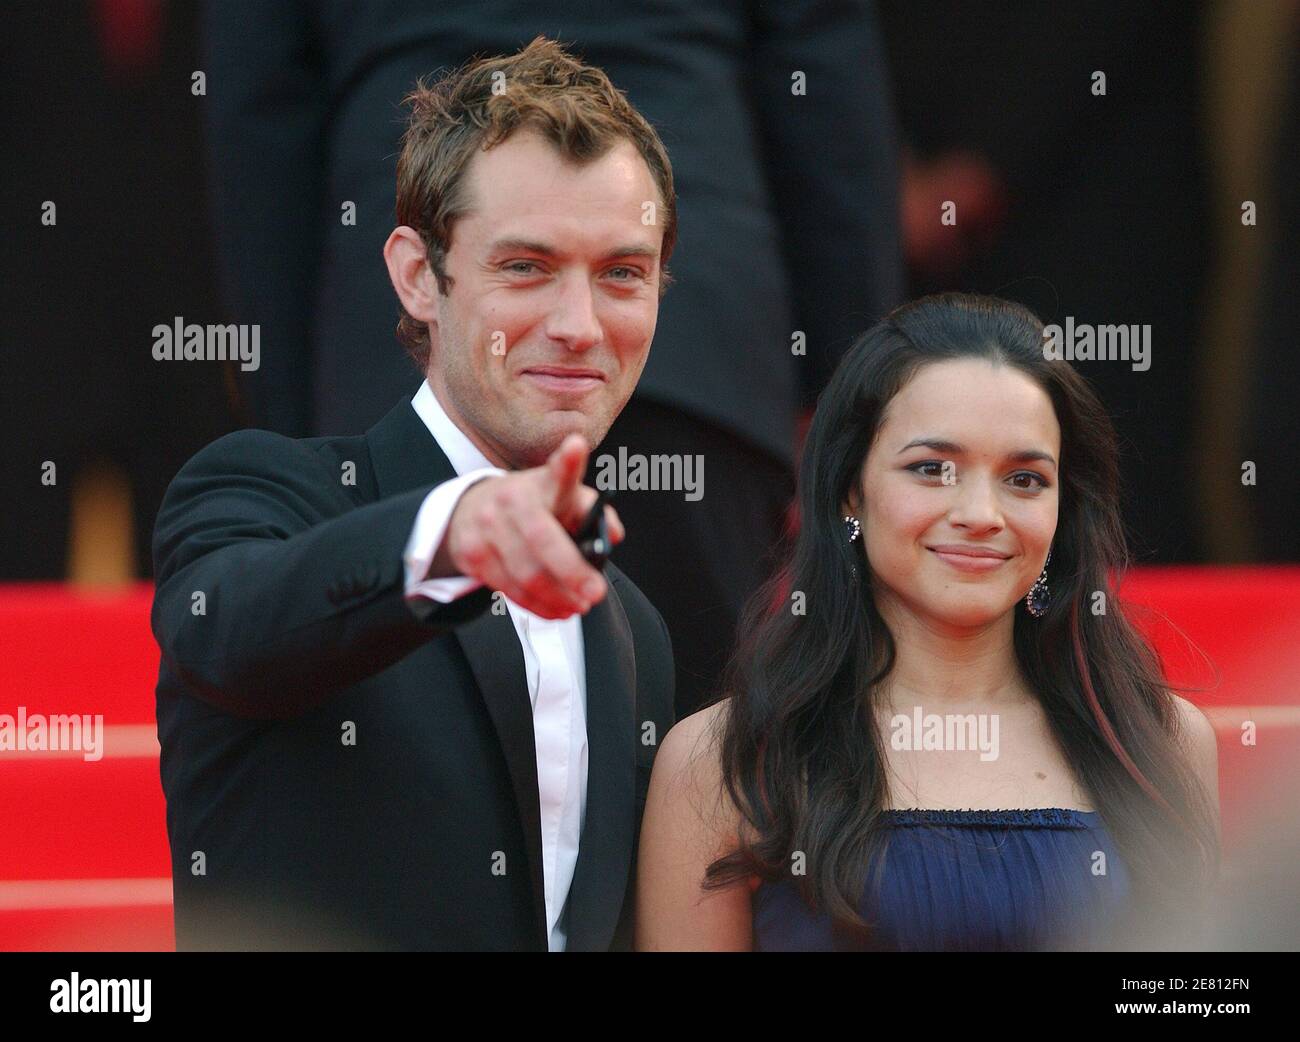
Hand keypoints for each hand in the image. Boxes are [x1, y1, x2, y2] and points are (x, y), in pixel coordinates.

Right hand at [438, 434, 624, 618]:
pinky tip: (555, 609)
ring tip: (578, 606)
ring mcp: (487, 527)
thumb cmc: (531, 506)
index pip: (557, 471)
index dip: (567, 461)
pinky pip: (509, 589)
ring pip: (525, 574)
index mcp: (542, 484)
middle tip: (594, 593)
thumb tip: (613, 535)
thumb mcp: (563, 499)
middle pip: (542, 540)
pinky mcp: (473, 554)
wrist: (472, 509)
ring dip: (557, 597)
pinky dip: (537, 605)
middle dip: (571, 572)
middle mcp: (512, 500)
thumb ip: (592, 511)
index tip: (576, 447)